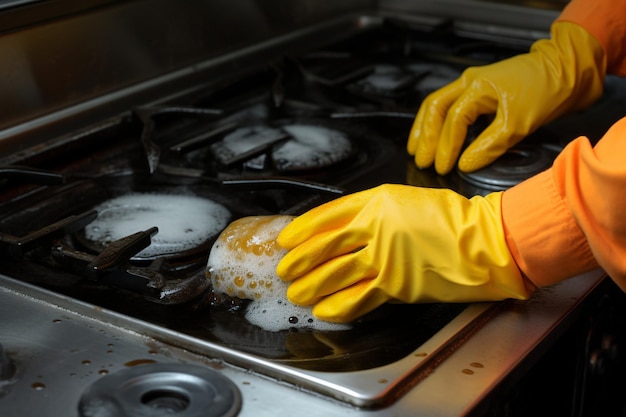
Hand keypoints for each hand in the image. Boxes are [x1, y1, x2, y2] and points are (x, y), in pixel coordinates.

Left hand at [276, 184, 531, 322]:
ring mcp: (385, 255)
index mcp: (377, 200)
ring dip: (311, 285)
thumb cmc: (453, 218)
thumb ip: (375, 211)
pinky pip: (358, 297)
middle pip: (324, 245)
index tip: (286, 239)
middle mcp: (375, 226)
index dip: (302, 229)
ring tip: (296, 292)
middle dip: (299, 260)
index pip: (327, 215)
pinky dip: (338, 306)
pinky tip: (324, 310)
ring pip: (335, 272)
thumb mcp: (408, 200)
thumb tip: (345, 228)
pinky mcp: (396, 283)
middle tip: (283, 270)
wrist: (486, 239)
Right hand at [407, 21, 604, 174]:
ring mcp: (472, 83)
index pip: (453, 120)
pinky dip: (439, 123)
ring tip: (416, 149)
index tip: (442, 168)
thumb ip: (489, 146)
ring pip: (438, 105)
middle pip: (435, 108)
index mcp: (477, 87)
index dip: (445, 147)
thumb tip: (464, 165)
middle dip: (424, 137)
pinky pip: (450, 105)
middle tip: (420, 161)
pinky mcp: (480, 90)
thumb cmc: (546, 93)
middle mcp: (469, 82)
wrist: (567, 70)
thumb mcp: (519, 124)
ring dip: (425, 128)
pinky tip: (435, 136)